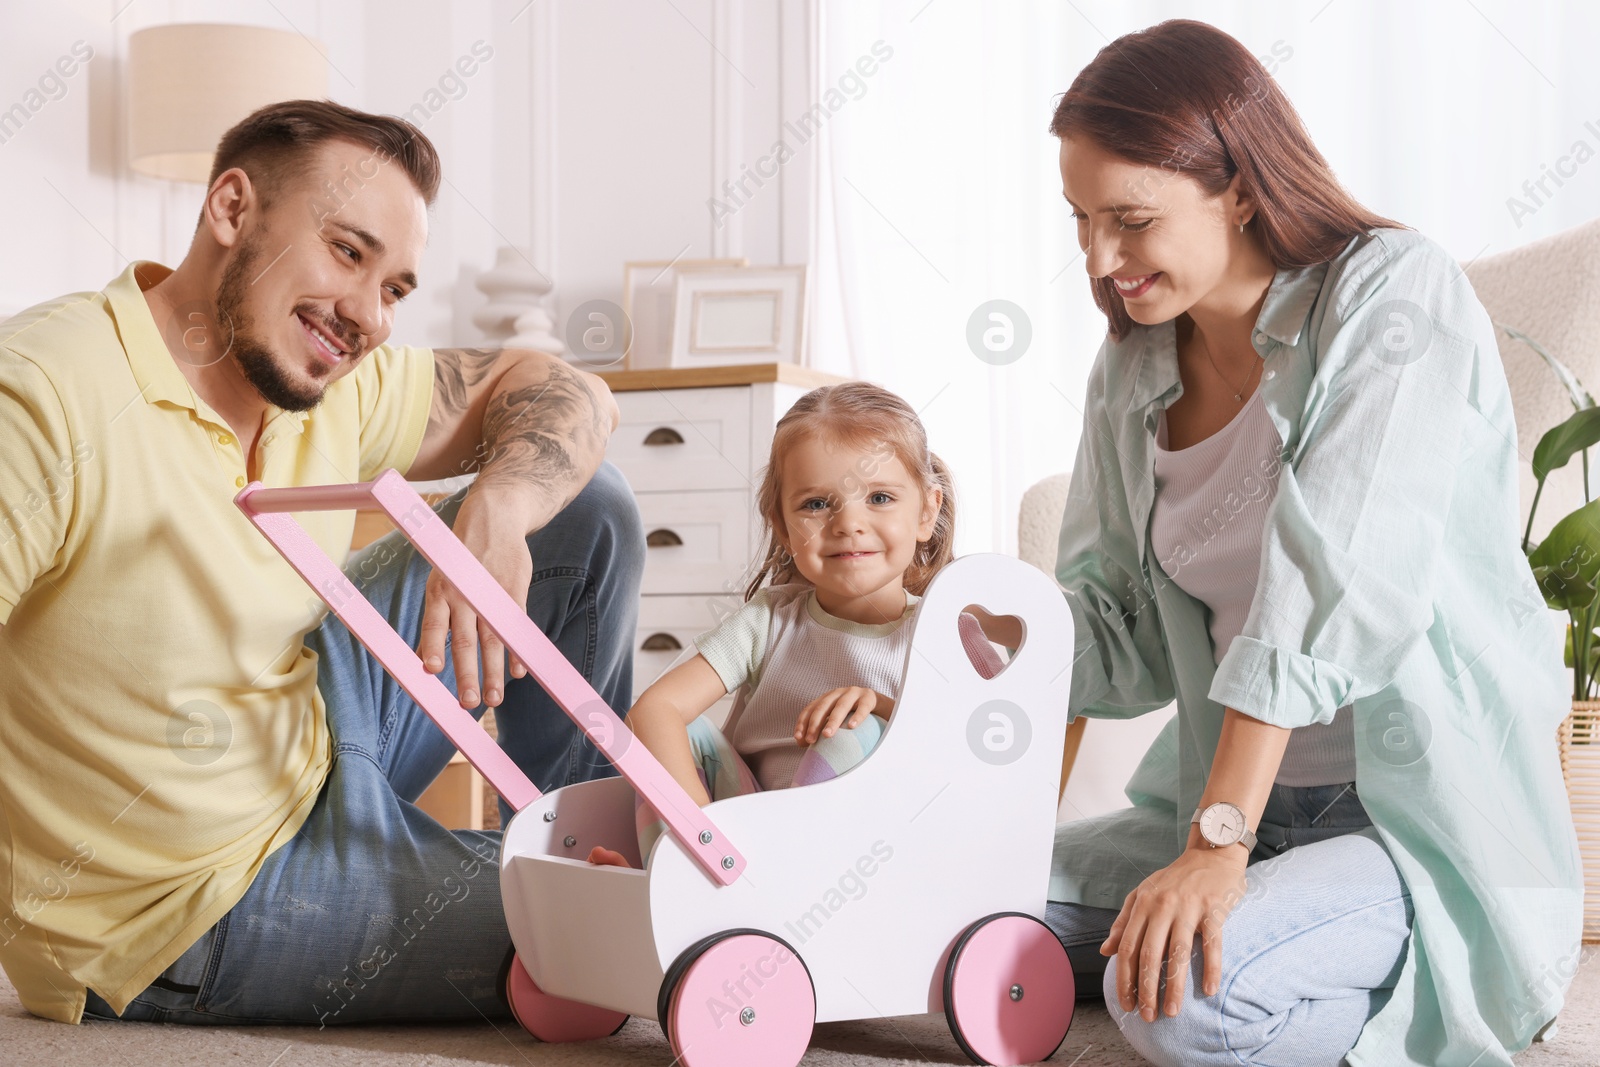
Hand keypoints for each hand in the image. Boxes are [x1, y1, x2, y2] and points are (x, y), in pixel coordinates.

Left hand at [418, 490, 532, 708]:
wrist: (494, 518)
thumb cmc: (463, 558)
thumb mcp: (442, 580)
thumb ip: (439, 618)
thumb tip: (425, 657)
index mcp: (440, 591)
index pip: (434, 624)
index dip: (433, 646)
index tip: (431, 672)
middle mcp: (463, 594)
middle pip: (466, 641)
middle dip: (467, 675)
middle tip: (468, 704)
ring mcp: (491, 593)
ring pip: (492, 640)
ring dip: (493, 672)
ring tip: (495, 699)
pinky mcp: (514, 590)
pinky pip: (515, 626)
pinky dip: (517, 650)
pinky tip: (519, 671)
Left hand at [793, 686, 887, 743]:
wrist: (881, 707)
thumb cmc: (854, 717)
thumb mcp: (837, 720)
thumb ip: (822, 729)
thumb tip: (803, 744)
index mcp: (827, 698)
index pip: (810, 708)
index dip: (802, 723)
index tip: (798, 738)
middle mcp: (838, 693)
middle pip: (823, 707)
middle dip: (815, 724)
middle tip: (810, 740)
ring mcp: (854, 693)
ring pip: (841, 706)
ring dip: (832, 721)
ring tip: (827, 735)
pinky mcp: (869, 697)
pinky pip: (862, 707)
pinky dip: (857, 717)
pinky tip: (852, 727)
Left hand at [1102, 844, 1247, 1021]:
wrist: (1211, 854)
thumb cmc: (1175, 879)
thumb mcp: (1143, 894)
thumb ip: (1124, 922)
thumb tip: (1105, 951)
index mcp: (1142, 905)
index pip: (1127, 947)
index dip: (1124, 978)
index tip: (1126, 1003)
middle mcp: (1162, 906)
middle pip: (1149, 954)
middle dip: (1146, 988)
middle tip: (1147, 1016)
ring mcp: (1188, 907)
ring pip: (1177, 952)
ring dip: (1174, 986)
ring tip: (1172, 1012)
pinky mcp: (1213, 909)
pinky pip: (1212, 943)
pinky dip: (1211, 968)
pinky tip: (1209, 990)